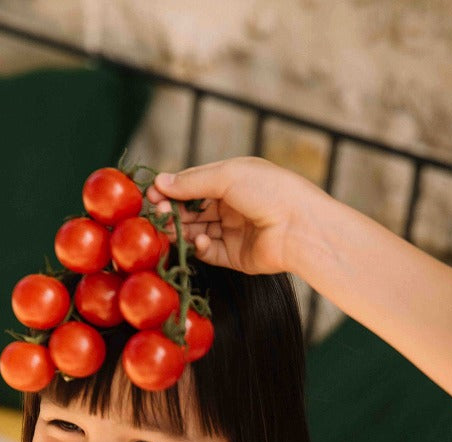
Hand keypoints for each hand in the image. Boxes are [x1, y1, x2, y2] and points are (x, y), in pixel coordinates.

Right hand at [147, 156, 322, 275]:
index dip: (172, 189)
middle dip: (173, 210)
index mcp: (233, 180)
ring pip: (197, 230)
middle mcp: (232, 205)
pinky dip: (199, 247)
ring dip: (181, 229)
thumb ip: (192, 182)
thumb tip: (160, 181)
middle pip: (192, 209)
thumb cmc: (270, 192)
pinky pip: (209, 252)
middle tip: (158, 213)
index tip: (152, 194)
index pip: (194, 184)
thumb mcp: (227, 176)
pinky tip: (198, 240)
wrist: (299, 227)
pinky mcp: (235, 256)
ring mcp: (234, 231)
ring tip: (168, 228)